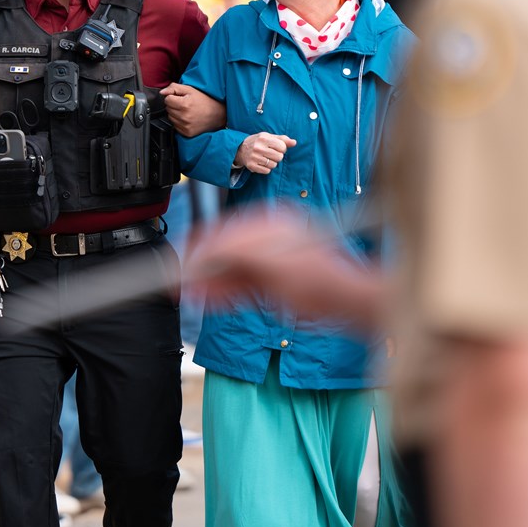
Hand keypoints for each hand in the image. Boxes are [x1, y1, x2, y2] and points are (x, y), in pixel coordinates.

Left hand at [162, 83, 225, 136]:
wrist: (218, 115)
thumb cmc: (205, 101)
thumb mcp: (191, 90)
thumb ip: (174, 88)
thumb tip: (162, 92)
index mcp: (184, 104)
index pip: (167, 99)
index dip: (173, 97)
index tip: (181, 98)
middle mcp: (184, 117)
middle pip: (168, 109)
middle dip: (174, 105)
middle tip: (185, 104)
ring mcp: (185, 126)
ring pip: (170, 118)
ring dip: (176, 114)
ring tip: (187, 111)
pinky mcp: (187, 133)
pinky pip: (175, 126)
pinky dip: (179, 122)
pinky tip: (188, 118)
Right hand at [188, 207, 381, 326]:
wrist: (347, 301)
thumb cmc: (322, 282)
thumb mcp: (276, 267)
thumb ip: (239, 258)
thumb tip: (208, 255)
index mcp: (270, 225)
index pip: (225, 233)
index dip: (201, 250)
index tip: (183, 265)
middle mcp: (268, 237)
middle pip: (224, 250)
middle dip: (201, 267)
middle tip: (180, 282)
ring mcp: (270, 258)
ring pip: (230, 269)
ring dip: (209, 281)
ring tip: (188, 293)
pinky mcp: (271, 278)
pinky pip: (240, 282)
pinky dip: (224, 290)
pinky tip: (207, 297)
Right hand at [234, 132, 294, 174]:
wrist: (240, 149)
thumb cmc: (258, 142)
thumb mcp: (269, 137)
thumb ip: (283, 139)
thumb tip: (294, 142)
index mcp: (264, 138)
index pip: (282, 147)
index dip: (282, 148)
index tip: (277, 148)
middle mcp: (258, 147)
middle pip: (279, 157)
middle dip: (278, 156)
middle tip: (272, 154)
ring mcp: (254, 157)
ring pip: (273, 165)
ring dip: (272, 163)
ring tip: (266, 158)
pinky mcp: (251, 166)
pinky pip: (267, 171)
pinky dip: (267, 169)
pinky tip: (262, 163)